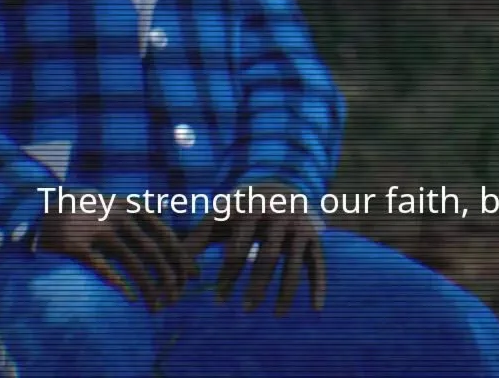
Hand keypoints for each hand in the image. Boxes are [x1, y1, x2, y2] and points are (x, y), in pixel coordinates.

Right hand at [39, 206, 196, 310]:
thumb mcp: (110, 200)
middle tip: (178, 298)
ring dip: (149, 288)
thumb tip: (165, 207)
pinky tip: (132, 299)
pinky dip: (121, 284)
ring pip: (133, 264)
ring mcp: (97, 230)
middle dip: (169, 277)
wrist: (41, 210)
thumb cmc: (83, 211)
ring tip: (157, 307)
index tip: (192, 276)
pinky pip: (105, 269)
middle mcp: (116, 216)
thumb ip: (135, 205)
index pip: (163, 234)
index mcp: (127, 206)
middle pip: (152, 251)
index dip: (180, 256)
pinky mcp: (78, 246)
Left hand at [183, 183, 325, 315]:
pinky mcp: (315, 236)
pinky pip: (318, 264)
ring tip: (278, 315)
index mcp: (251, 209)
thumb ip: (199, 238)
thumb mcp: (222, 216)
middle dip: (257, 285)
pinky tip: (316, 310)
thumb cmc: (242, 209)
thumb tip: (179, 270)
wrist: (281, 183)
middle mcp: (278, 215)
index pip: (238, 248)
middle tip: (246, 310)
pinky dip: (319, 286)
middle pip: (267, 257)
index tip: (219, 300)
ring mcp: (299, 226)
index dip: (228, 275)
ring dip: (286, 292)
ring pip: (293, 264)